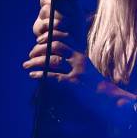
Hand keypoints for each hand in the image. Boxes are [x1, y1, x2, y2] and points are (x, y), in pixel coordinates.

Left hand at [23, 0, 136, 121]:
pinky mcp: (72, 84)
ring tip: (27, 65)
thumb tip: (56, 59)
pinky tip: (33, 75)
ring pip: (51, 59)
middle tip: (30, 54)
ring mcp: (76, 72)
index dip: (49, 36)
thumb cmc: (96, 88)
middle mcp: (78, 60)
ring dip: (36, 61)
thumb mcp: (86, 71)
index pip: (64, 38)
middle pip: (55, 46)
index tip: (39, 40)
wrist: (109, 100)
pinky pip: (52, 76)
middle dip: (39, 48)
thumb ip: (72, 64)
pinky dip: (40, 74)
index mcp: (81, 55)